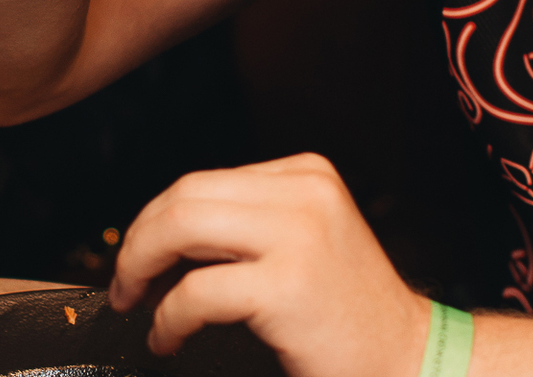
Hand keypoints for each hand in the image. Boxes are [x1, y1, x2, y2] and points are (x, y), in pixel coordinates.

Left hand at [108, 154, 429, 376]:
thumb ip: (252, 223)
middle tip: (124, 282)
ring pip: (181, 227)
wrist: (408, 360)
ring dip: (140, 267)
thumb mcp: (307, 241)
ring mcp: (299, 236)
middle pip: (184, 196)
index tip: (140, 255)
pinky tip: (168, 337)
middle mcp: (305, 193)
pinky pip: (197, 291)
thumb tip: (166, 234)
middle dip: (138, 240)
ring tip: (135, 302)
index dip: (157, 220)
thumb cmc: (351, 314)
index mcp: (307, 175)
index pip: (203, 181)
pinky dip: (168, 317)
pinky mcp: (288, 286)